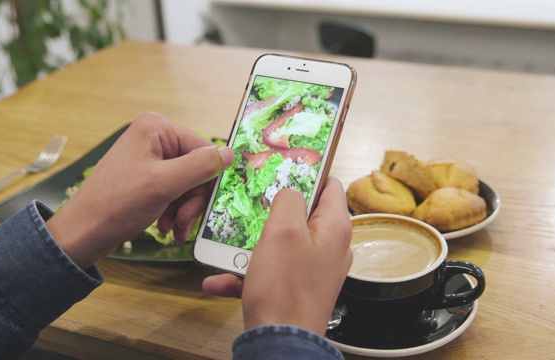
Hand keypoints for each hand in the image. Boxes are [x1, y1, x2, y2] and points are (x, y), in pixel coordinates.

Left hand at [46, 112, 233, 268]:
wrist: (82, 233)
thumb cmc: (116, 204)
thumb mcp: (164, 184)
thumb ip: (201, 166)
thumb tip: (231, 153)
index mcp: (157, 129)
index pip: (203, 149)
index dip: (208, 180)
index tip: (206, 207)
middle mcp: (154, 138)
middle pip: (196, 169)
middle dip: (193, 200)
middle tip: (184, 223)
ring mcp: (149, 159)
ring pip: (187, 184)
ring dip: (185, 210)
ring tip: (173, 229)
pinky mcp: (146, 179)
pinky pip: (174, 192)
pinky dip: (174, 212)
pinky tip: (165, 228)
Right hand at [203, 177, 352, 334]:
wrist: (279, 343)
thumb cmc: (284, 287)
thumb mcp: (282, 230)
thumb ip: (289, 199)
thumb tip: (290, 191)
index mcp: (335, 227)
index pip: (329, 185)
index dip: (307, 173)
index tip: (280, 168)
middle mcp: (330, 247)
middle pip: (302, 214)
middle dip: (272, 210)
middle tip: (247, 205)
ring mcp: (314, 270)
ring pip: (282, 244)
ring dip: (253, 244)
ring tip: (227, 244)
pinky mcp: (297, 289)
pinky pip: (272, 271)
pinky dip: (248, 272)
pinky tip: (219, 279)